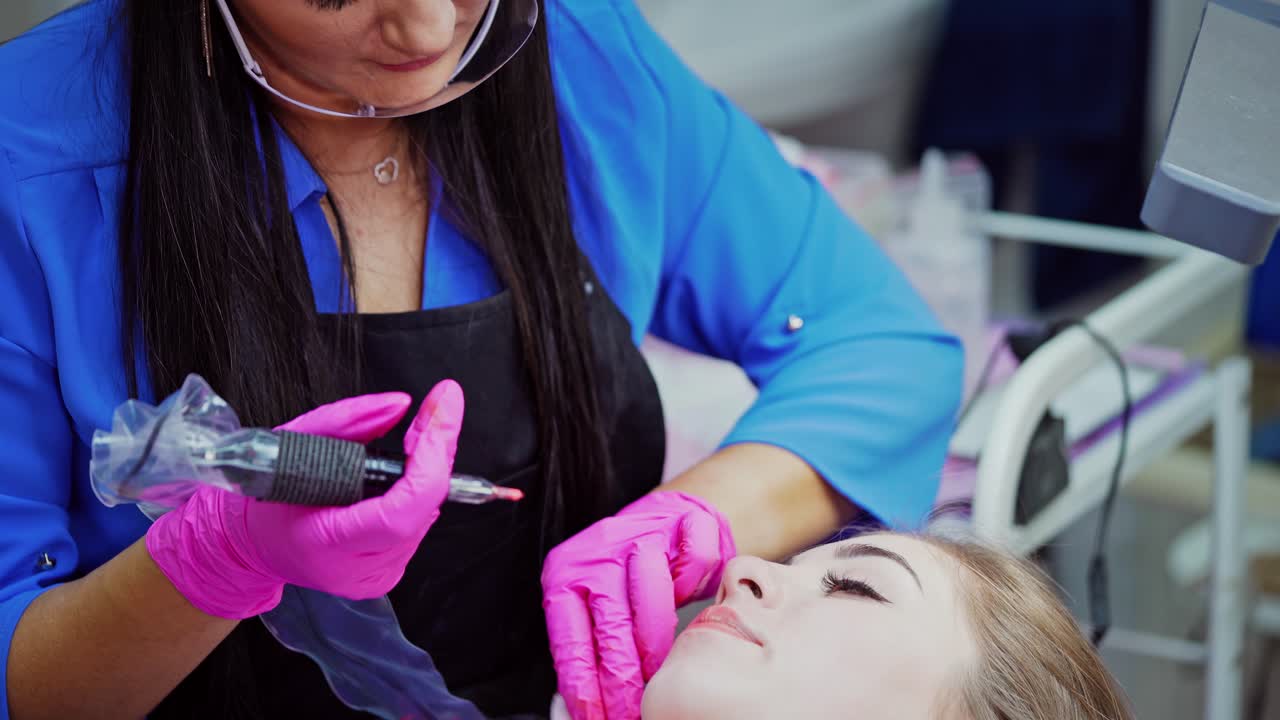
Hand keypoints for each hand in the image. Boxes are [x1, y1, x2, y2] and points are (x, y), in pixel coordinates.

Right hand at [146, 380, 463, 618]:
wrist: (249, 544)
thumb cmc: (267, 497)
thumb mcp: (292, 443)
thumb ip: (348, 420)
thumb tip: (400, 404)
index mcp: (327, 544)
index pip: (401, 510)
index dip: (432, 458)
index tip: (443, 409)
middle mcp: (357, 569)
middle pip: (423, 509)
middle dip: (437, 452)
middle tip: (439, 408)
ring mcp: (375, 578)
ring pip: (426, 516)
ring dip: (428, 472)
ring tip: (418, 438)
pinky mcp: (386, 575)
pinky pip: (417, 526)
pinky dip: (418, 493)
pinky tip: (405, 472)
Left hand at [542, 492, 735, 719]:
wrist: (668, 515)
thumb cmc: (628, 571)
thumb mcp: (596, 603)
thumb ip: (590, 644)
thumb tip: (588, 706)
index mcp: (566, 573)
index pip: (570, 640)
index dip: (584, 688)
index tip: (595, 719)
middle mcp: (599, 550)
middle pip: (611, 626)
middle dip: (623, 683)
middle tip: (632, 714)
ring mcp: (643, 532)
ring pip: (652, 596)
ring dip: (657, 647)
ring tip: (661, 677)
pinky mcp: (684, 520)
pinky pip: (696, 561)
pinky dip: (697, 584)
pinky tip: (692, 594)